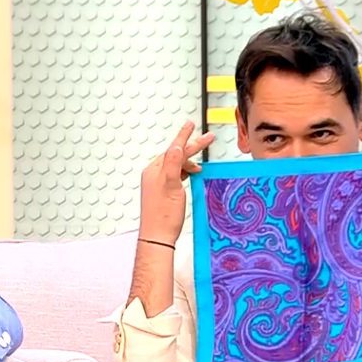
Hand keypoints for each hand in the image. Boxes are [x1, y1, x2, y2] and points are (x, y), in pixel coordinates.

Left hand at [139, 121, 215, 244]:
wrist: (157, 237)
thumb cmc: (163, 215)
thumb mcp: (171, 185)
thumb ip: (174, 163)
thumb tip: (176, 145)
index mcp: (155, 170)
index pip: (173, 149)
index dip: (185, 137)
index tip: (192, 125)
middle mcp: (154, 175)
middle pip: (175, 155)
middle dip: (192, 148)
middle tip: (208, 139)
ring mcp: (157, 184)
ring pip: (176, 165)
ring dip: (189, 162)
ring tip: (201, 165)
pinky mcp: (162, 193)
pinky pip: (175, 175)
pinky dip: (185, 172)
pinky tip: (192, 175)